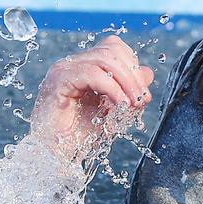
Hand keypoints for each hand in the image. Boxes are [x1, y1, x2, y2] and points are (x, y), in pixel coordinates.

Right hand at [30, 35, 153, 160]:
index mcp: (85, 68)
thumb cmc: (79, 137)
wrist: (54, 155)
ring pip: (104, 58)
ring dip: (126, 81)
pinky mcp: (58, 80)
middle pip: (112, 48)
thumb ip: (129, 92)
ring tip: (133, 104)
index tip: (143, 95)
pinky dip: (112, 88)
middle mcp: (74, 64)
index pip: (114, 48)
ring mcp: (65, 69)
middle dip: (133, 74)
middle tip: (142, 99)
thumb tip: (148, 73)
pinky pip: (91, 73)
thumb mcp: (113, 112)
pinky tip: (120, 104)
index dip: (133, 67)